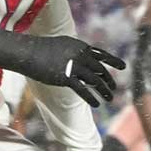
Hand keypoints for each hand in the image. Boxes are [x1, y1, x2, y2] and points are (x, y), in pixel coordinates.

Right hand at [0, 29, 125, 106]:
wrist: (27, 52)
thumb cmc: (42, 49)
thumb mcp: (63, 46)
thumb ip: (75, 52)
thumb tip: (87, 59)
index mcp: (80, 47)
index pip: (101, 55)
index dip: (113, 61)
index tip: (124, 67)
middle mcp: (80, 55)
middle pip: (100, 69)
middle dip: (108, 80)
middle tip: (113, 89)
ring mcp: (74, 66)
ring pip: (95, 80)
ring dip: (104, 90)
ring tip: (109, 98)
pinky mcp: (66, 77)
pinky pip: (83, 90)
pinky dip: (91, 98)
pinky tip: (97, 104)